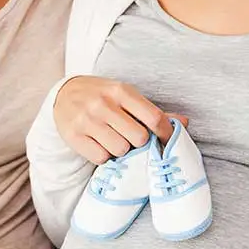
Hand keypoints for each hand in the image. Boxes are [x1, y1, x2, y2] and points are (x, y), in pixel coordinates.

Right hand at [54, 76, 184, 163]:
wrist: (64, 94)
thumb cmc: (103, 96)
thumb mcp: (126, 95)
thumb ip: (153, 111)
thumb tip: (184, 123)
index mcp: (121, 91)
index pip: (153, 117)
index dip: (165, 132)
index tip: (166, 139)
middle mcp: (103, 104)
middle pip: (138, 137)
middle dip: (139, 142)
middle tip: (132, 138)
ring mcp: (87, 120)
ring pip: (120, 150)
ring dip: (121, 150)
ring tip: (114, 140)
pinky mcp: (74, 136)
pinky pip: (101, 157)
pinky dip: (104, 155)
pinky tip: (100, 145)